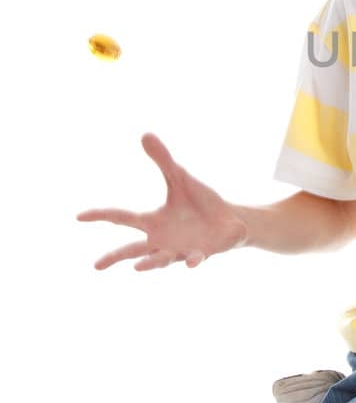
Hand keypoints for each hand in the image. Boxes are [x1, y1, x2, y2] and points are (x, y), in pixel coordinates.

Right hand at [76, 132, 248, 270]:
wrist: (230, 220)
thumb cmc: (200, 202)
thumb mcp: (181, 178)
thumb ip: (163, 161)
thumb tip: (145, 134)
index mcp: (152, 221)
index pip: (122, 218)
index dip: (101, 216)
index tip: (78, 217)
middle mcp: (162, 240)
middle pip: (133, 250)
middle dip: (114, 257)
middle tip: (96, 265)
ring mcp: (180, 250)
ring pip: (161, 259)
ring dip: (151, 263)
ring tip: (137, 268)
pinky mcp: (201, 254)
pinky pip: (195, 259)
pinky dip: (193, 261)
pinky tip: (192, 262)